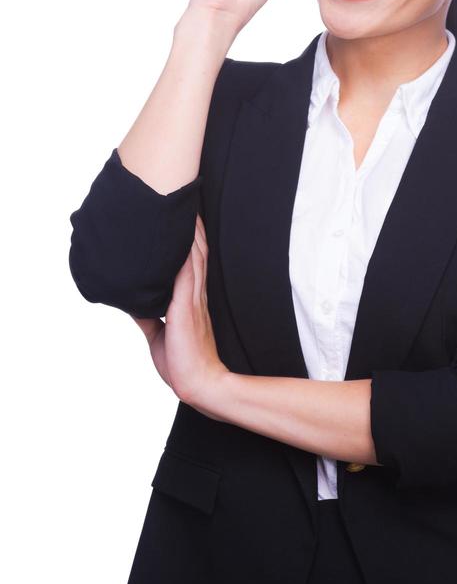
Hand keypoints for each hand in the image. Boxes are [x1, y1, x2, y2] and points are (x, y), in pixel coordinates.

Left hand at [130, 215, 229, 414]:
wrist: (198, 383)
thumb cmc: (182, 362)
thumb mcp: (157, 332)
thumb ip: (147, 313)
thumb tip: (131, 299)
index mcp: (190, 298)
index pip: (191, 260)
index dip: (190, 237)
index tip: (185, 215)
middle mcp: (194, 293)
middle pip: (195, 251)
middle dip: (192, 225)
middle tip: (188, 199)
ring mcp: (191, 299)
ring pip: (193, 257)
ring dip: (191, 233)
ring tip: (188, 208)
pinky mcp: (185, 307)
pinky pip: (185, 274)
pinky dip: (184, 254)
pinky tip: (182, 237)